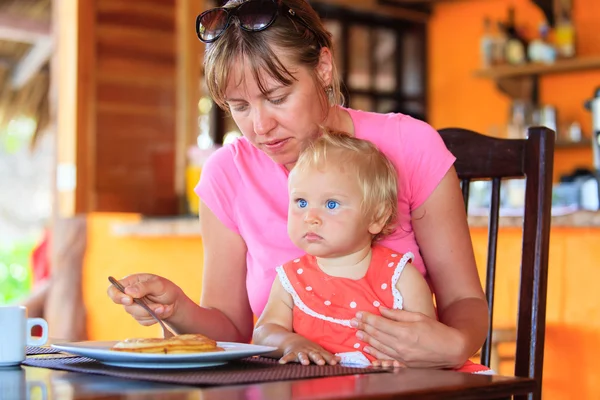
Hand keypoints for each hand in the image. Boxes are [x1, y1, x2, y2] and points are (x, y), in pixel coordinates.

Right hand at [107, 274, 185, 325]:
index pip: (113, 290)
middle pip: (126, 306)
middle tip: (160, 307)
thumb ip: (143, 287)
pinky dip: (154, 318)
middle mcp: (129, 295)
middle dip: (144, 308)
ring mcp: (133, 307)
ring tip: (165, 307)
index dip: (117, 296)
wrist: (175, 301)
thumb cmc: (166, 288)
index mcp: (130, 283)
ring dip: (153, 312)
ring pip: (136, 315)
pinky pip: (143, 321)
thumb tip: (128, 291)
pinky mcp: (140, 317)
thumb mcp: (158, 284)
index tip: (129, 300)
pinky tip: (163, 311)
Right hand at [279, 336, 339, 365]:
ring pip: (302, 355)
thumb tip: (340, 360)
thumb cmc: (308, 347)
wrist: (292, 340)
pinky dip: (285, 359)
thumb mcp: (318, 350)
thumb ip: (328, 356)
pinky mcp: (291, 353)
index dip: (329, 359)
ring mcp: (300, 351)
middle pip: (314, 354)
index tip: (335, 363)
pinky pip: (288, 356)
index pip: (324, 355)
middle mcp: (309, 351)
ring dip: (303, 358)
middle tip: (321, 362)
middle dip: (317, 358)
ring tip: (305, 363)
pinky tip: (282, 362)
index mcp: (316, 350)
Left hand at [351, 307, 466, 368]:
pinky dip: (375, 355)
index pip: (379, 323)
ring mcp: (402, 357)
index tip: (358, 314)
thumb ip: (398, 314)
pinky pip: (385, 360)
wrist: (451, 349)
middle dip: (363, 327)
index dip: (367, 318)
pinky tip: (368, 350)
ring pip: (378, 347)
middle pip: (376, 335)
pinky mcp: (404, 364)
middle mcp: (400, 345)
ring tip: (357, 334)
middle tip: (352, 322)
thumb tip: (381, 310)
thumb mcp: (418, 316)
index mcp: (404, 331)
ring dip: (366, 340)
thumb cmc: (436, 330)